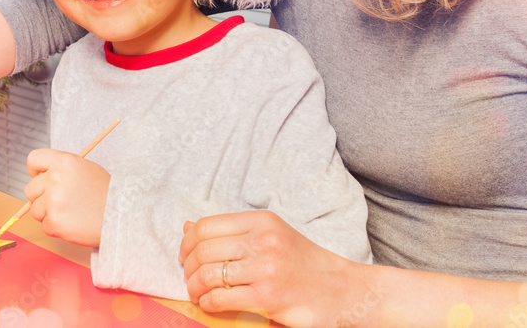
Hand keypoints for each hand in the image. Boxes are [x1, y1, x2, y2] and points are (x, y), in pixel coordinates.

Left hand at [23, 148, 109, 246]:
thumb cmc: (105, 193)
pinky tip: (74, 223)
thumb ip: (61, 169)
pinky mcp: (54, 221)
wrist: (121, 215)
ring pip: (35, 210)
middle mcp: (55, 178)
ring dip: (49, 214)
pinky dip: (57, 227)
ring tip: (71, 212)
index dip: (35, 171)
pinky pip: (45, 225)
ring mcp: (53, 201)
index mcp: (64, 161)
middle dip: (41, 197)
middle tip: (61, 202)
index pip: (33, 159)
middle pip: (30, 189)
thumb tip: (40, 177)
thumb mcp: (85, 168)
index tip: (39, 178)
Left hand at [179, 210, 363, 325]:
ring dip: (194, 287)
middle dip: (189, 267)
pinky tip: (209, 304)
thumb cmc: (303, 263)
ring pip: (209, 275)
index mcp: (261, 221)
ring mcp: (265, 269)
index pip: (206, 226)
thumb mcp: (270, 235)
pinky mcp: (267, 297)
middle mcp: (262, 241)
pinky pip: (221, 298)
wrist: (341, 290)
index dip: (187, 242)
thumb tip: (187, 227)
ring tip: (197, 292)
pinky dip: (207, 303)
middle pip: (203, 250)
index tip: (185, 255)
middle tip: (190, 278)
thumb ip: (231, 231)